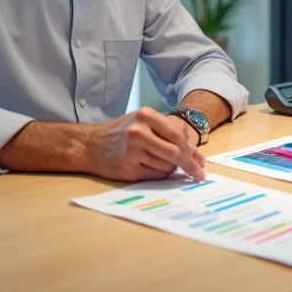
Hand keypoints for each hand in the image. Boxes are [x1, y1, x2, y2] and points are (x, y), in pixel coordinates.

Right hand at [83, 107, 206, 181]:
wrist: (89, 145)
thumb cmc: (120, 132)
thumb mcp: (141, 121)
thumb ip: (166, 131)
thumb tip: (194, 152)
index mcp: (145, 116)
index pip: (178, 135)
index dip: (193, 151)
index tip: (202, 162)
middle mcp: (139, 132)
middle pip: (175, 152)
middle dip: (190, 165)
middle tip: (199, 174)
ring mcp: (132, 151)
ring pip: (166, 165)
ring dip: (172, 169)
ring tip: (165, 165)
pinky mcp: (128, 169)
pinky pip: (155, 175)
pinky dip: (161, 174)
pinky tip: (154, 169)